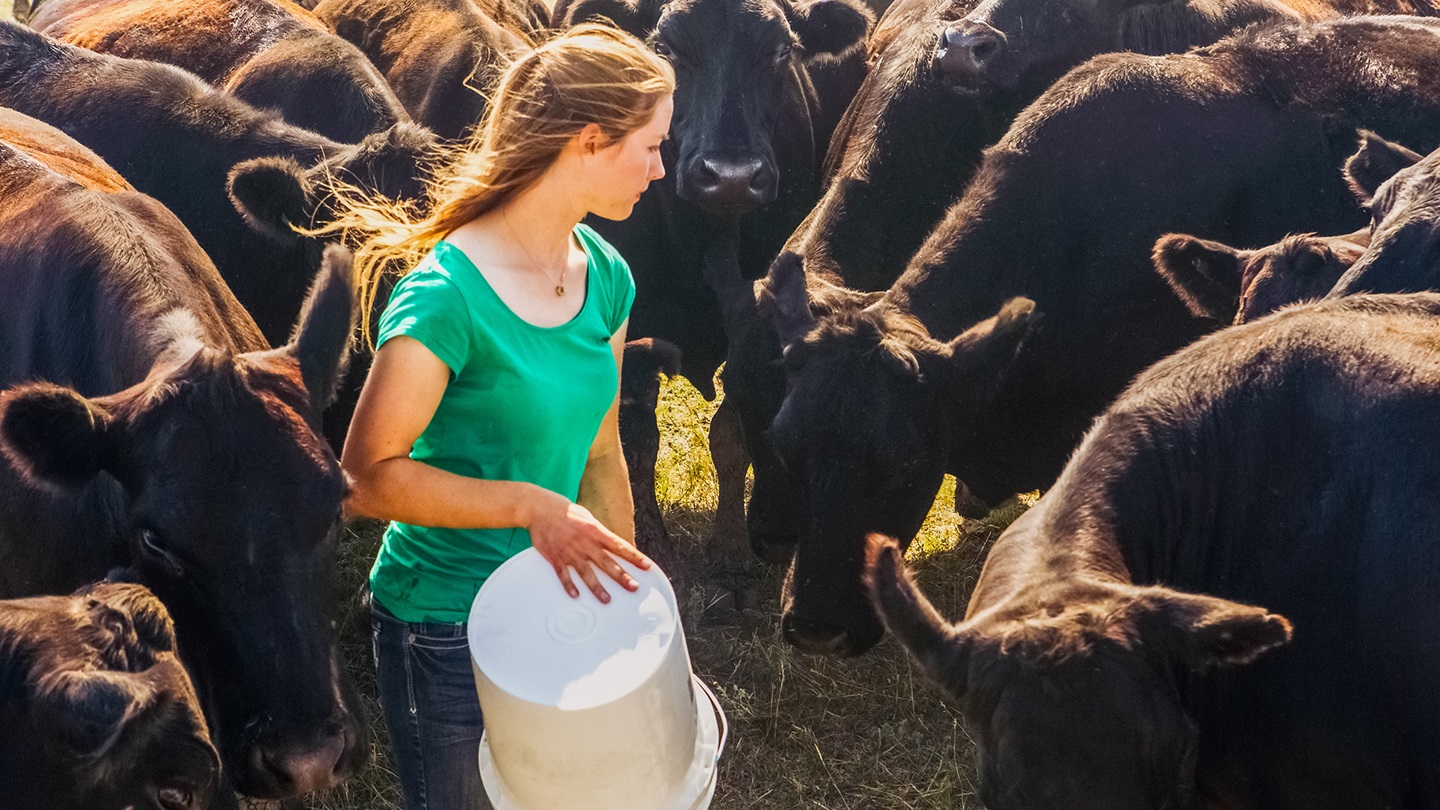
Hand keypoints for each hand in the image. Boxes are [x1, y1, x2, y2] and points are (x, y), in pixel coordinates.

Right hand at [523, 487, 651, 602]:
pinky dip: (569, 585)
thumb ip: (600, 534)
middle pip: (606, 562)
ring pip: (586, 572)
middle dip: (621, 576)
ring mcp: (570, 551)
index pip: (619, 546)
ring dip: (597, 587)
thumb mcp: (588, 518)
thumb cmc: (566, 512)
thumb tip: (614, 546)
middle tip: (634, 587)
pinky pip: (563, 574)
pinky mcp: (555, 557)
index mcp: (595, 531)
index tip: (646, 566)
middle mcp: (585, 542)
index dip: (634, 556)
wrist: (540, 508)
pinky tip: (576, 595)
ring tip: (607, 600)